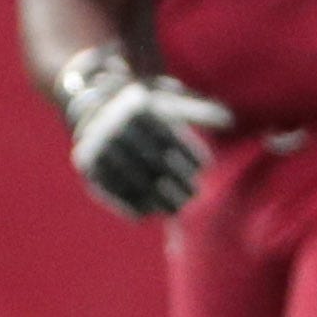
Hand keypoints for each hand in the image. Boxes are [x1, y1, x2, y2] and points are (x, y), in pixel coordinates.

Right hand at [59, 49, 232, 218]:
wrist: (97, 107)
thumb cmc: (146, 108)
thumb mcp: (170, 102)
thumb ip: (199, 110)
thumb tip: (230, 120)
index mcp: (137, 107)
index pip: (168, 136)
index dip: (188, 153)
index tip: (204, 168)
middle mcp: (114, 126)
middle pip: (152, 161)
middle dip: (175, 181)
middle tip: (193, 195)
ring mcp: (98, 146)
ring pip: (132, 178)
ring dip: (155, 199)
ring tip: (175, 209)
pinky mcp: (86, 165)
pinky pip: (109, 189)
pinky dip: (127, 204)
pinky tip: (146, 214)